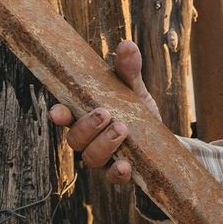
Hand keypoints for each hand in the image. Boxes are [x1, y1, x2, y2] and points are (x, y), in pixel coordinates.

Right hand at [48, 40, 160, 184]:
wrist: (164, 141)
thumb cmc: (139, 112)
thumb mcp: (135, 90)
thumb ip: (129, 71)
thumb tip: (127, 45)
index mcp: (86, 116)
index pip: (64, 117)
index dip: (58, 115)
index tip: (59, 111)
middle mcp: (90, 140)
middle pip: (75, 139)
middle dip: (87, 127)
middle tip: (106, 114)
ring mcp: (105, 158)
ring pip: (91, 158)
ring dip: (103, 145)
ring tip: (122, 130)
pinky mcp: (121, 172)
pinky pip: (112, 178)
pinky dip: (117, 172)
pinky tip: (125, 165)